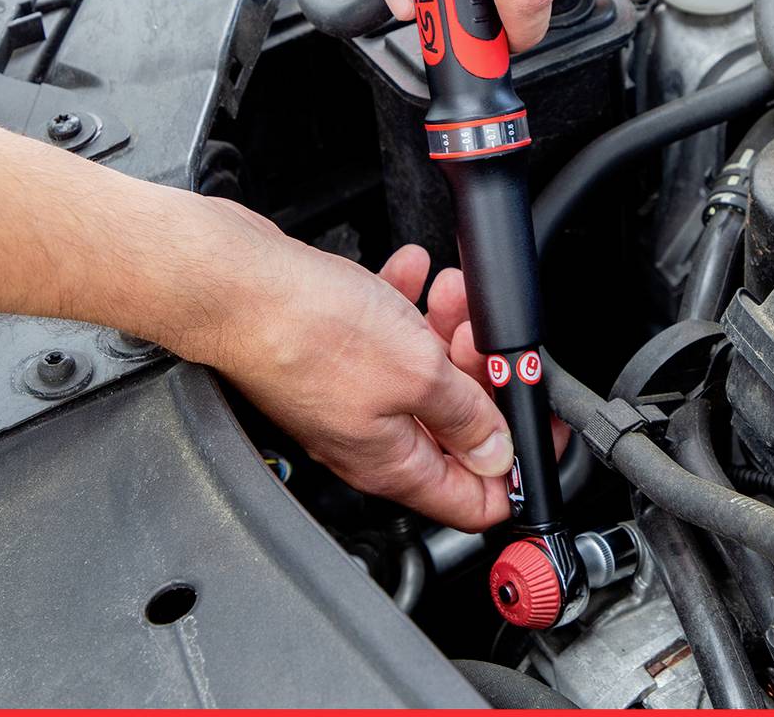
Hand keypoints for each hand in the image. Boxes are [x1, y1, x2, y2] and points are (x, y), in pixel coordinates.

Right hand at [176, 199, 520, 530]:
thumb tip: (498, 452)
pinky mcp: (332, 351)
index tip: (541, 432)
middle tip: (492, 342)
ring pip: (421, 373)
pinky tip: (411, 273)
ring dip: (448, 332)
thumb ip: (465, 415)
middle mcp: (368, 436)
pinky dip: (405, 306)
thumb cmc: (307, 330)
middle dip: (484, 381)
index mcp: (391, 461)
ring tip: (454, 293)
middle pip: (452, 428)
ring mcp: (348, 393)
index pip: (469, 501)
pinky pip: (386, 334)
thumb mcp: (416, 372)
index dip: (514, 473)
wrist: (231, 283)